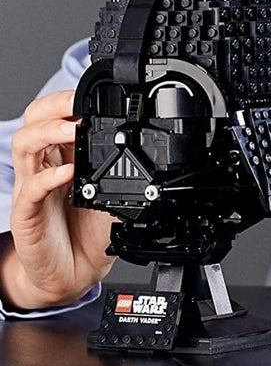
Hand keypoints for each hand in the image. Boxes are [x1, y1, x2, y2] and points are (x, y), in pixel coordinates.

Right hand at [0, 89, 114, 309]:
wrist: (72, 274)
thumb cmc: (88, 233)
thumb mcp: (114, 194)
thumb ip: (124, 173)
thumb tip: (151, 154)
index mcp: (63, 156)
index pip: (56, 115)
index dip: (69, 100)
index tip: (94, 92)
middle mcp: (44, 166)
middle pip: (34, 120)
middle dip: (54, 105)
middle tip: (79, 102)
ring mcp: (32, 189)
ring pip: (24, 145)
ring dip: (49, 132)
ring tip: (74, 130)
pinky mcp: (26, 215)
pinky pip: (29, 189)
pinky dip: (48, 177)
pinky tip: (67, 173)